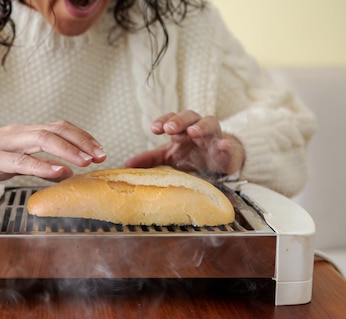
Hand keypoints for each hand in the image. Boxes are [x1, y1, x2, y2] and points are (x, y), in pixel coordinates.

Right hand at [0, 121, 106, 183]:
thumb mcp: (18, 159)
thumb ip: (40, 162)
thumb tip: (66, 172)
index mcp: (27, 132)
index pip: (60, 127)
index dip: (82, 136)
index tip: (100, 150)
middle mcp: (20, 133)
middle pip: (56, 129)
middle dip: (81, 141)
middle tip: (100, 155)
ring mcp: (6, 144)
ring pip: (42, 140)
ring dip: (67, 150)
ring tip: (85, 162)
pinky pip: (21, 161)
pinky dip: (42, 166)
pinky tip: (58, 173)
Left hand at [125, 111, 244, 174]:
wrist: (219, 161)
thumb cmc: (192, 154)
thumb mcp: (170, 156)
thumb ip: (150, 159)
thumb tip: (127, 164)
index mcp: (182, 129)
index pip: (171, 119)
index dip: (163, 121)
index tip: (153, 129)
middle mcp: (198, 128)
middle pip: (189, 116)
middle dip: (179, 121)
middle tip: (169, 129)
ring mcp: (214, 137)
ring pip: (210, 124)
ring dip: (201, 127)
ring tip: (193, 132)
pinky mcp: (228, 149)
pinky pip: (228, 144)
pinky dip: (226, 144)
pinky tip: (222, 145)